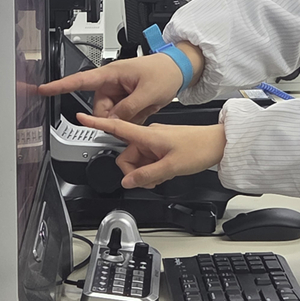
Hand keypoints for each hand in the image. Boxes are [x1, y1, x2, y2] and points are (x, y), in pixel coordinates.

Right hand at [37, 43, 204, 123]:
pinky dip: (132, 117)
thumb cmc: (165, 71)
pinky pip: (122, 116)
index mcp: (112, 74)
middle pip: (99, 109)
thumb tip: (113, 121)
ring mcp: (119, 92)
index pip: (80, 80)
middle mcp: (112, 83)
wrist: (179, 70)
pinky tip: (144, 109)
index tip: (43, 89)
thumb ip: (128, 109)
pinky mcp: (126, 100)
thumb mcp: (148, 93)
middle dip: (113, 117)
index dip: (60, 86)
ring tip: (143, 107)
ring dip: (125, 118)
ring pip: (111, 115)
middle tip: (133, 113)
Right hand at [75, 112, 225, 188]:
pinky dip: (152, 170)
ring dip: (145, 173)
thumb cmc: (199, 148)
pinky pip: (147, 162)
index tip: (81, 118)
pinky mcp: (161, 147)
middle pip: (126, 156)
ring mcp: (155, 142)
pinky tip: (165, 173)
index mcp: (148, 134)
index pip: (117, 127)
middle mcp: (148, 136)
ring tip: (162, 175)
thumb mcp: (172, 167)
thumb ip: (147, 175)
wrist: (218, 144)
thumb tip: (127, 182)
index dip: (97, 124)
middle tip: (152, 178)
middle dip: (135, 171)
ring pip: (137, 162)